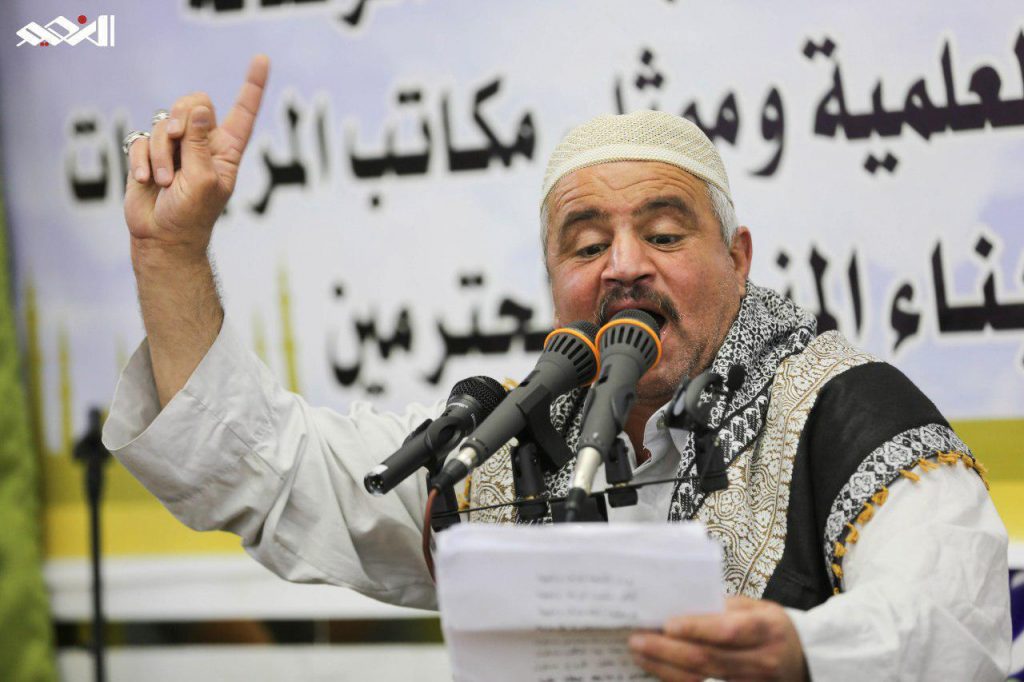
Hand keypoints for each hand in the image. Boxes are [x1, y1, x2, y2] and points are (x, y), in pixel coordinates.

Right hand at [124, 55, 269, 257]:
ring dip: (160, 153)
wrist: (162, 238)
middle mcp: (202, 143)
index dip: (252, 86)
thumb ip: (200, 143)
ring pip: (164, 122)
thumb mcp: (203, 180)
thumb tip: (198, 109)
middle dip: (181, 122)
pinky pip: (141, 139)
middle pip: (193, 104)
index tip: (262, 59)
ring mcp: (175, 147)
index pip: (243, 112)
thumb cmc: (191, 215)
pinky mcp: (149, 154)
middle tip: (178, 149)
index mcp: (226, 150)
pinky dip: (142, 160)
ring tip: (163, 181)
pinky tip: (145, 182)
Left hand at [629, 596, 807, 680]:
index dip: (696, 628)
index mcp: (766, 629)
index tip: (667, 624)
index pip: (728, 631)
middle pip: (708, 659)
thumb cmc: (773, 628)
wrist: (804, 661)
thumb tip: (683, 605)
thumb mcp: (759, 607)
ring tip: (639, 653)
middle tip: (637, 640)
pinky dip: (676, 678)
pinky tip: (656, 668)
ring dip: (665, 667)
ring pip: (702, 680)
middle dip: (668, 650)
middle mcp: (760, 661)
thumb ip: (725, 607)